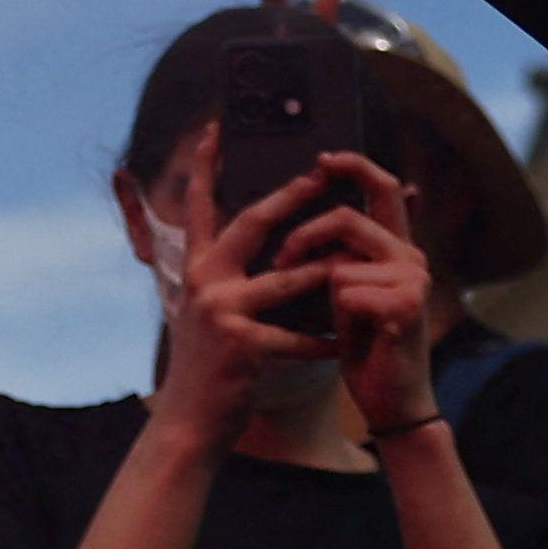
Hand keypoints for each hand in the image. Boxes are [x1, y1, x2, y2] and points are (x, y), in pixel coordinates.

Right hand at [154, 165, 350, 456]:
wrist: (189, 420)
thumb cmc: (207, 365)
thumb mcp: (204, 311)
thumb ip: (223, 277)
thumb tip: (255, 247)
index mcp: (196, 268)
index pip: (198, 206)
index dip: (205, 166)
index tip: (214, 128)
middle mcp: (204, 281)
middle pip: (252, 224)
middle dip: (289, 196)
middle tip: (320, 173)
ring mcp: (221, 311)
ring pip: (286, 279)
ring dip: (325, 272)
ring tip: (358, 260)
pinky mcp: (242, 345)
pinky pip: (296, 337)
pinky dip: (323, 340)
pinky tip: (345, 343)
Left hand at [294, 151, 444, 441]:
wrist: (388, 396)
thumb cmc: (361, 340)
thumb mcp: (342, 286)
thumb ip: (335, 248)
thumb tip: (299, 202)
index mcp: (394, 245)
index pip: (382, 187)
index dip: (354, 164)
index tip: (321, 156)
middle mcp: (410, 254)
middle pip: (346, 217)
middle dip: (303, 237)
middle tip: (283, 260)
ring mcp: (414, 279)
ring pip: (339, 263)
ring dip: (321, 292)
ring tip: (335, 316)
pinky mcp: (408, 305)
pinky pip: (346, 292)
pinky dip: (338, 318)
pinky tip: (355, 339)